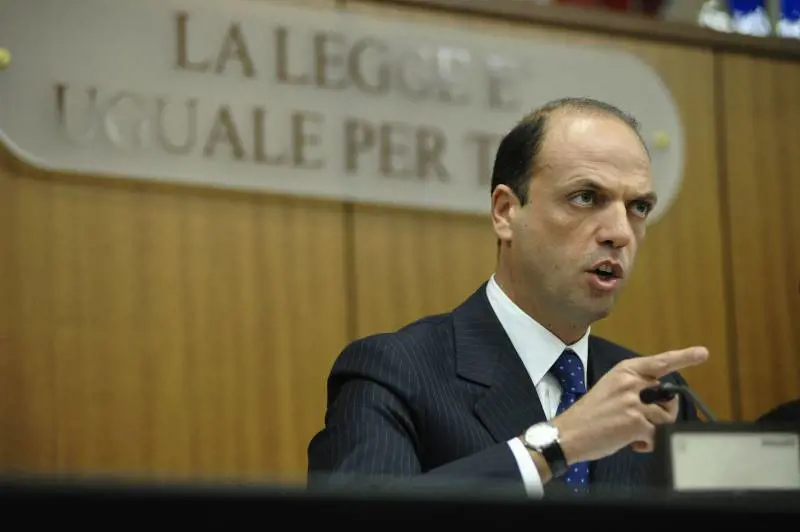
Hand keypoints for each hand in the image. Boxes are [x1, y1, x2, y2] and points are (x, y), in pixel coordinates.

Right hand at [551, 346, 708, 464]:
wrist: (568, 433)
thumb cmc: (589, 415)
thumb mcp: (610, 390)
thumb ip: (635, 389)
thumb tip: (663, 404)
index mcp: (624, 371)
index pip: (659, 362)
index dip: (684, 357)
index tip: (702, 353)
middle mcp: (630, 382)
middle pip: (668, 397)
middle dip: (663, 412)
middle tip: (644, 422)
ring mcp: (634, 401)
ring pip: (666, 417)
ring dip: (655, 430)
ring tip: (634, 434)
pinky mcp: (636, 421)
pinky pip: (659, 434)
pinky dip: (649, 443)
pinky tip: (633, 443)